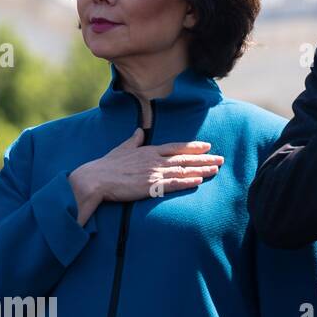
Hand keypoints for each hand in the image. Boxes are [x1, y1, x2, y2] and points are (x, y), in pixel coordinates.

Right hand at [68, 128, 222, 224]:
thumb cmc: (106, 165)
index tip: (207, 146)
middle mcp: (153, 160)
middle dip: (204, 158)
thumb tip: (139, 131)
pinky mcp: (149, 186)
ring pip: (182, 170)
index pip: (175, 147)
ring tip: (215, 170)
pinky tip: (198, 181)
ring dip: (200, 170)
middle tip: (220, 159)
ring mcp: (152, 173)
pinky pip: (172, 183)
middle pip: (184, 158)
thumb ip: (133, 140)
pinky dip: (186, 182)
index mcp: (147, 151)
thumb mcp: (121, 149)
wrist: (95, 179)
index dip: (192, 146)